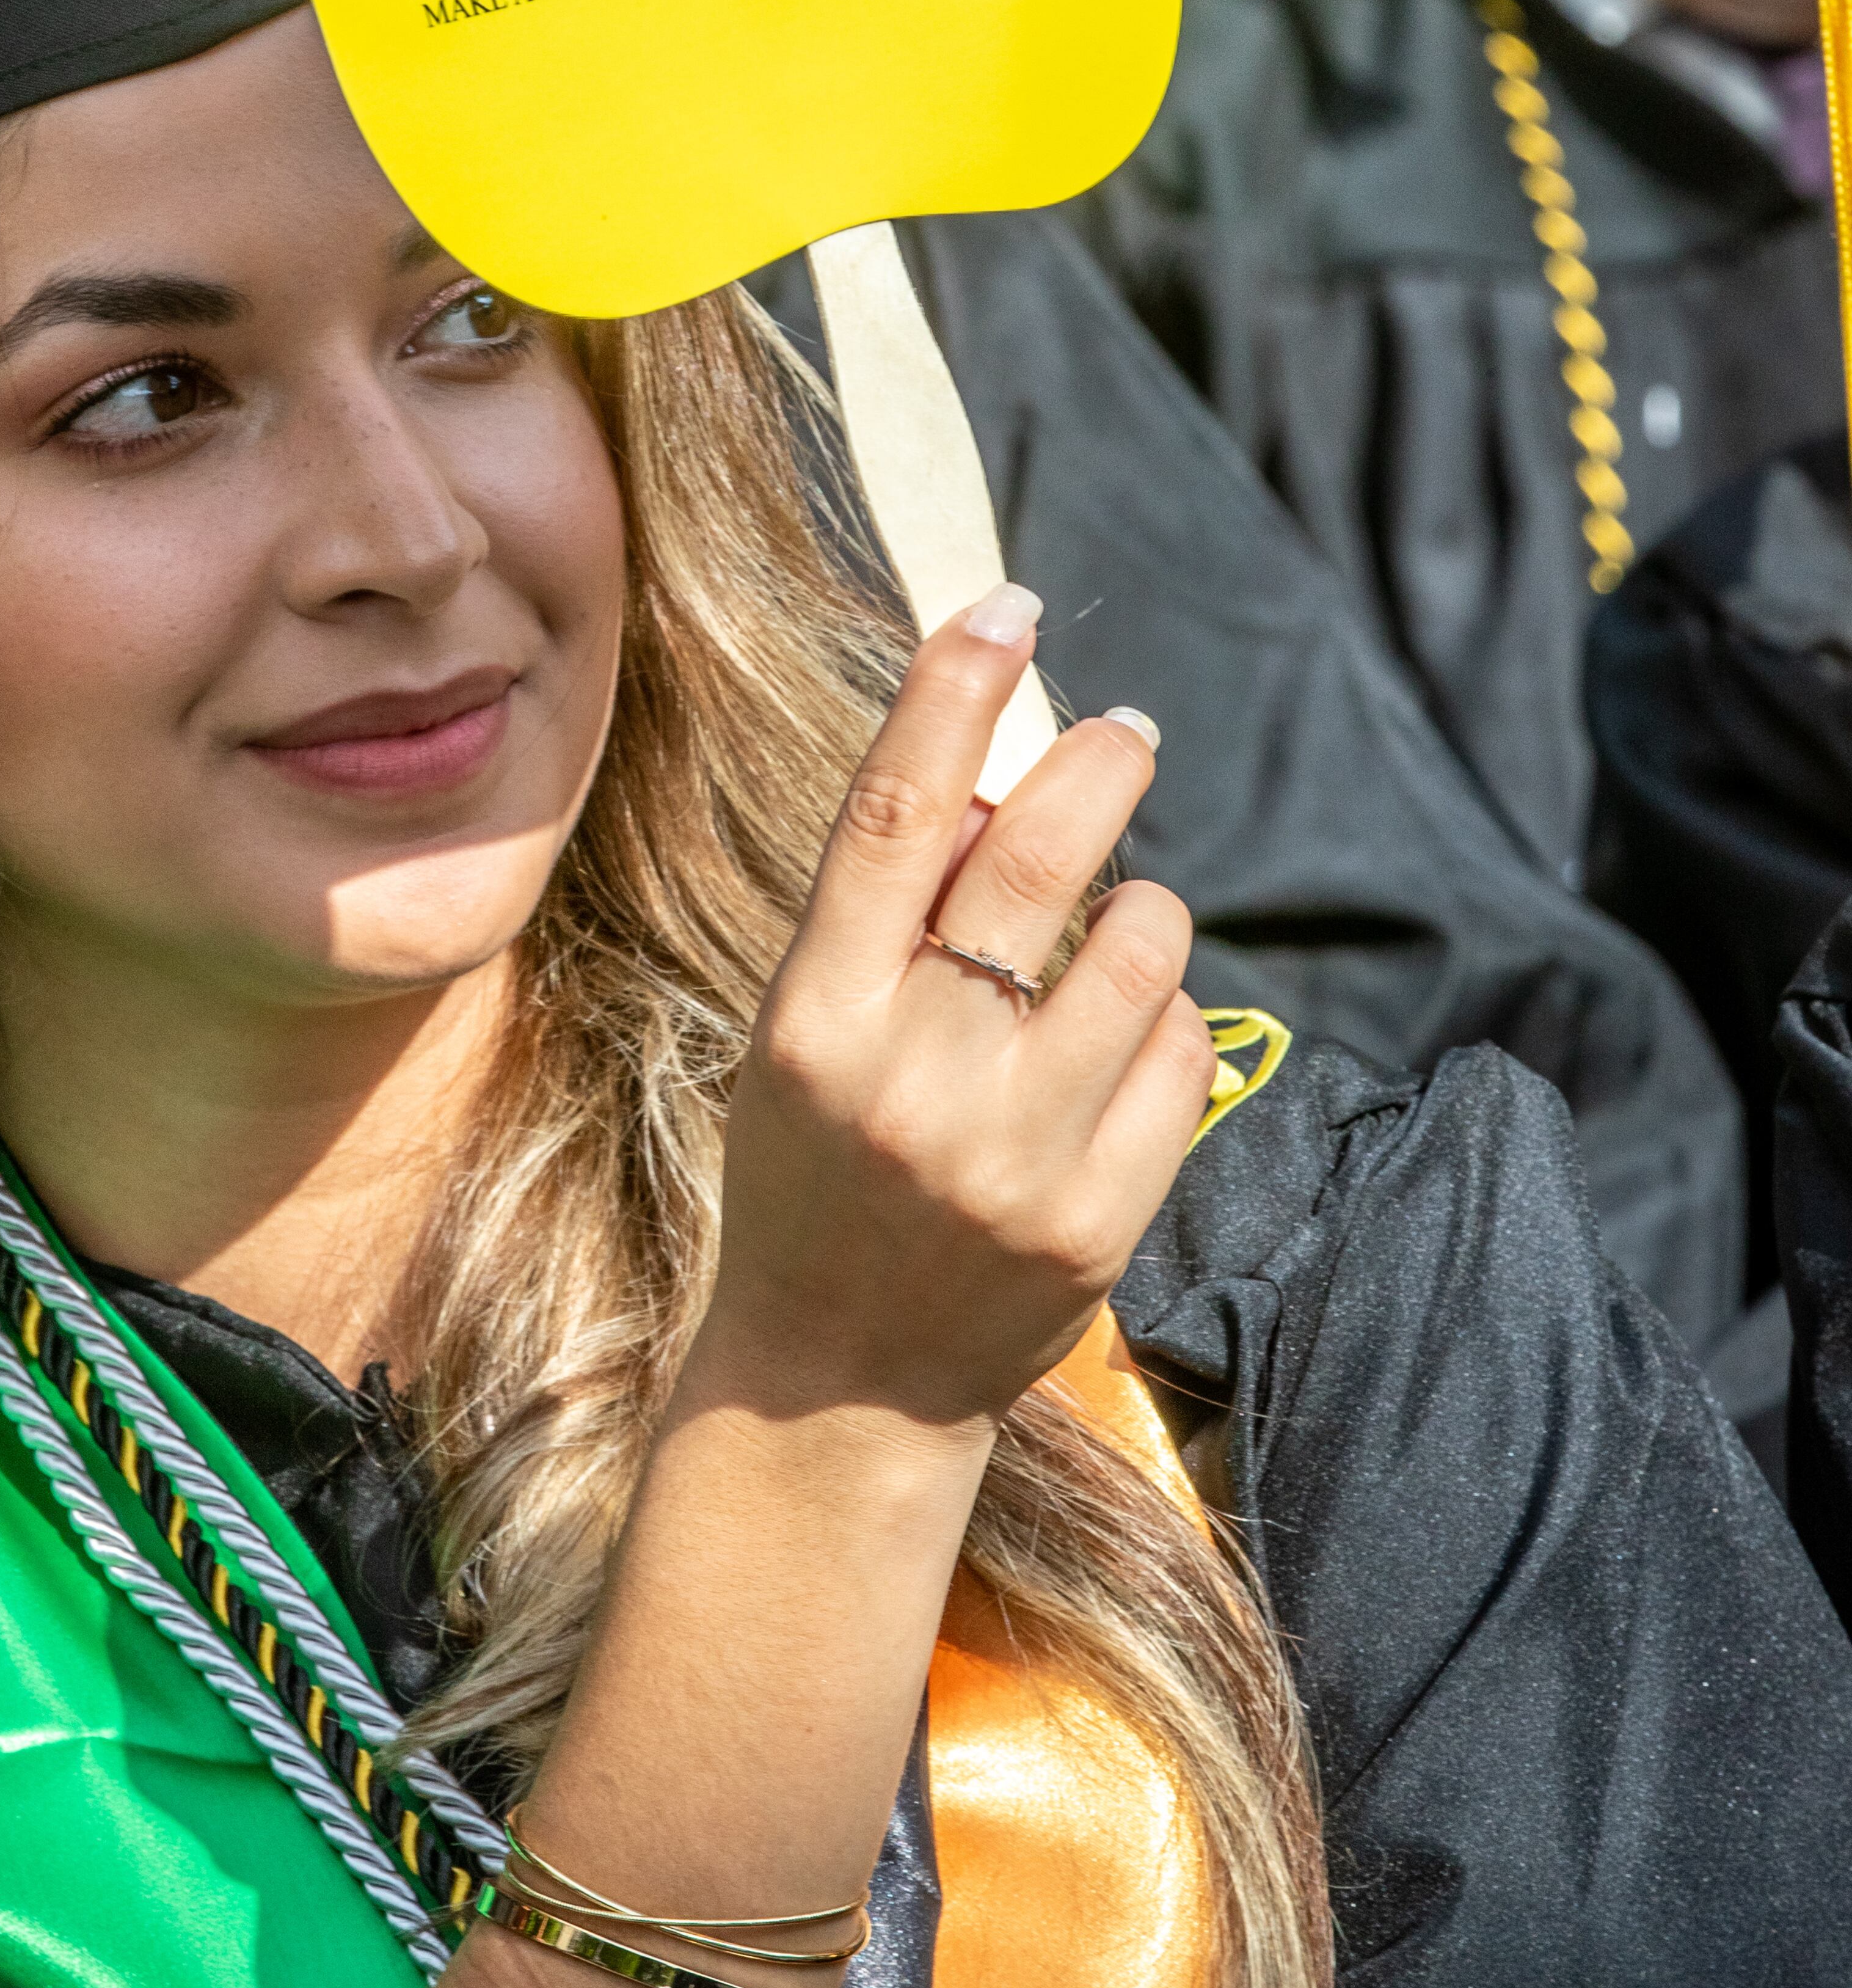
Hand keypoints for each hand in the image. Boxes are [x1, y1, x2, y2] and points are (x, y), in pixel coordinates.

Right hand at [704, 588, 1213, 1433]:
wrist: (840, 1381)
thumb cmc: (818, 1169)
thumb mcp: (806, 1030)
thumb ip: (884, 913)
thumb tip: (983, 783)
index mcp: (815, 1018)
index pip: (892, 814)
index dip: (955, 691)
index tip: (1007, 605)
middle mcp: (911, 1078)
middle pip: (1035, 857)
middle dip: (1100, 763)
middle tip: (1126, 730)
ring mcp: (1012, 1154)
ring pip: (1139, 942)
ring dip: (1139, 910)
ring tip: (1109, 937)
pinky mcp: (1099, 1218)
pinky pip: (1181, 1049)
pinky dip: (1161, 1022)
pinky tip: (1116, 1050)